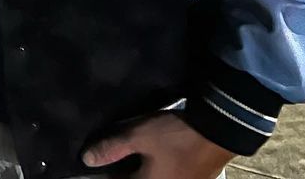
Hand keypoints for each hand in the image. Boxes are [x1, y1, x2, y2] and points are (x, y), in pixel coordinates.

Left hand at [82, 113, 233, 178]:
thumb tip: (86, 159)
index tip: (95, 162)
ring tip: (130, 154)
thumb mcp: (139, 136)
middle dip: (121, 171)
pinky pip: (164, 176)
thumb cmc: (175, 136)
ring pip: (150, 178)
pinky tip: (151, 155)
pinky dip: (152, 169)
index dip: (104, 173)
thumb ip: (112, 148)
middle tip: (110, 156)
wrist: (218, 131)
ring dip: (138, 170)